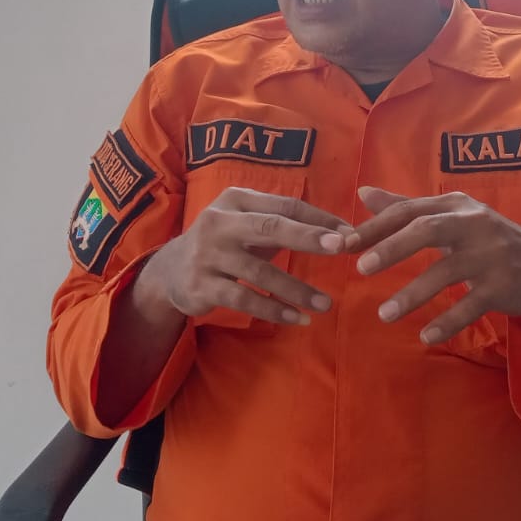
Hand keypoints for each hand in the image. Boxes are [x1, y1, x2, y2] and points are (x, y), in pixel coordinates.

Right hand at [136, 187, 349, 326]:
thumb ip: (282, 224)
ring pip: (260, 272)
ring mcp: (208, 254)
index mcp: (236, 200)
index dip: (318, 219)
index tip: (349, 233)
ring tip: (325, 304)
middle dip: (308, 237)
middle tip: (341, 247)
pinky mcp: (201, 285)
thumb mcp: (246, 224)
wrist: (170, 271)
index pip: (285, 206)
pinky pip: (244, 299)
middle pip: (270, 227)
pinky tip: (297, 319)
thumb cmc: (224, 243)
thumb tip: (339, 232)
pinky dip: (273, 310)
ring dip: (297, 290)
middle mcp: (219, 222)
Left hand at [349, 186, 520, 344]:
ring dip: (413, 294)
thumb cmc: (484, 238)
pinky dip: (448, 322)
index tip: (343, 244)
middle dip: (393, 248)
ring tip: (384, 314)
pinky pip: (471, 305)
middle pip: (428, 229)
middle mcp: (473, 223)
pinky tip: (425, 336)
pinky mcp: (503, 285)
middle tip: (361, 269)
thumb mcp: (449, 216)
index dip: (376, 226)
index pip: (409, 210)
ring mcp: (490, 255)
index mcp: (454, 205)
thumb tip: (362, 192)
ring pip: (447, 271)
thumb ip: (406, 207)